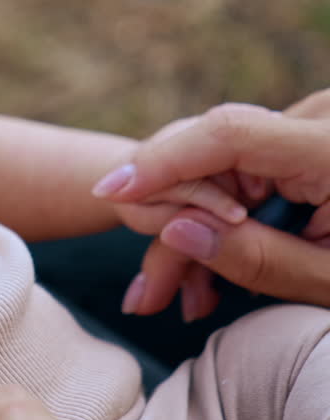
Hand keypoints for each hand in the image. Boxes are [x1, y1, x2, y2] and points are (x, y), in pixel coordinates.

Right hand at [94, 94, 329, 309]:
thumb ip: (260, 259)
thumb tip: (176, 226)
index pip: (228, 134)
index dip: (162, 162)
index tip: (112, 193)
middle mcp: (323, 120)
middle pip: (213, 159)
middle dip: (172, 225)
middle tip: (146, 299)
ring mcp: (313, 124)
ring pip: (219, 169)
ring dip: (192, 228)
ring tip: (183, 300)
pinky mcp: (305, 139)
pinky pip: (242, 172)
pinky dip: (220, 217)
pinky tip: (208, 270)